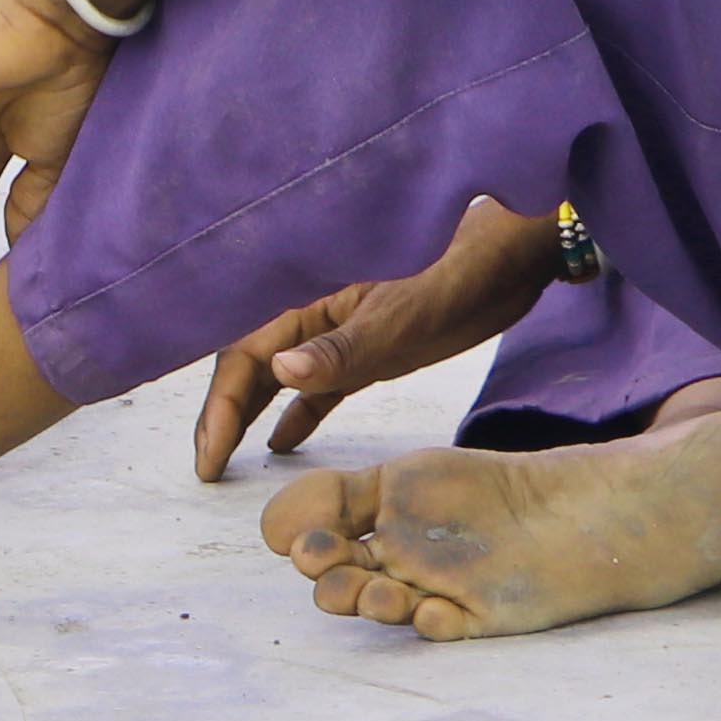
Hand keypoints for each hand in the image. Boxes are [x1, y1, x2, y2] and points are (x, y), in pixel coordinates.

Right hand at [191, 201, 571, 479]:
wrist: (514, 252)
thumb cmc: (459, 271)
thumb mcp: (401, 317)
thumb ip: (342, 348)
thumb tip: (279, 374)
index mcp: (308, 294)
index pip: (244, 355)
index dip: (219, 407)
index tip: (209, 458)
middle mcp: (315, 310)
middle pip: (251, 365)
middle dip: (223, 415)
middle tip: (207, 469)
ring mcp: (342, 328)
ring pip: (280, 375)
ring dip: (252, 413)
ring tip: (229, 458)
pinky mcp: (371, 345)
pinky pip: (319, 383)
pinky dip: (297, 410)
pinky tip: (282, 443)